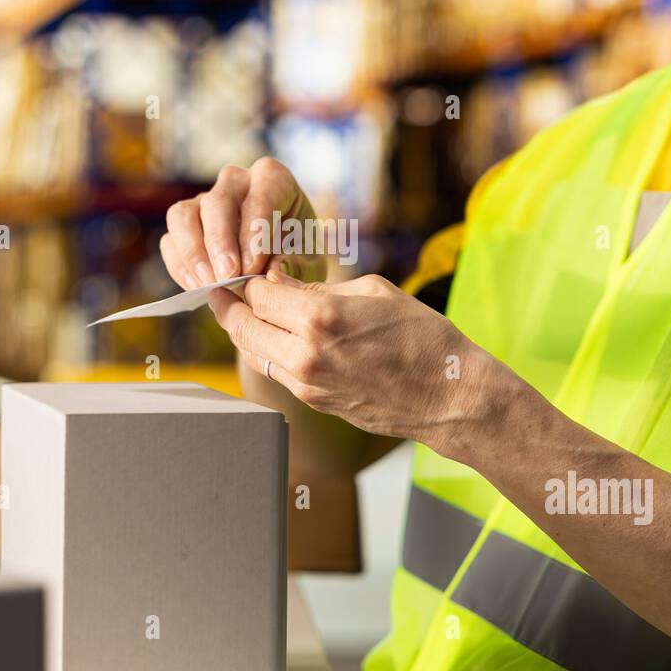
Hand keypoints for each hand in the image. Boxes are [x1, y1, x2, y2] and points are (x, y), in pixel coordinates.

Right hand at [159, 157, 327, 288]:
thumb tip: (270, 273)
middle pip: (217, 202)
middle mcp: (235, 182)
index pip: (261, 194)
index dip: (254, 230)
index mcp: (272, 179)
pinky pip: (171, 241)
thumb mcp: (307, 260)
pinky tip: (198, 288)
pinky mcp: (185, 226)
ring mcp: (204, 202)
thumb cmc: (297, 255)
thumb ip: (293, 264)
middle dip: (220, 242)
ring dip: (193, 252)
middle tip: (228, 277)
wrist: (278, 266)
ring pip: (183, 215)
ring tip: (210, 284)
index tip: (253, 266)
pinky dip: (181, 266)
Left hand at [208, 269, 508, 448]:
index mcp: (320, 317)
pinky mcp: (312, 402)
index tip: (255, 268)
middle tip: (222, 290)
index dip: (251, 278)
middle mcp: (305, 353)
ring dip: (244, 330)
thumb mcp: (373, 291)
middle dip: (229, 305)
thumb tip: (279, 281)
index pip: (259, 293)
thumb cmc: (421, 336)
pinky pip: (274, 370)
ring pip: (252, 352)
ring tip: (241, 310)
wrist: (448, 396)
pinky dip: (266, 350)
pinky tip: (273, 335)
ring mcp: (306, 383)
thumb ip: (319, 286)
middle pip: (242, 325)